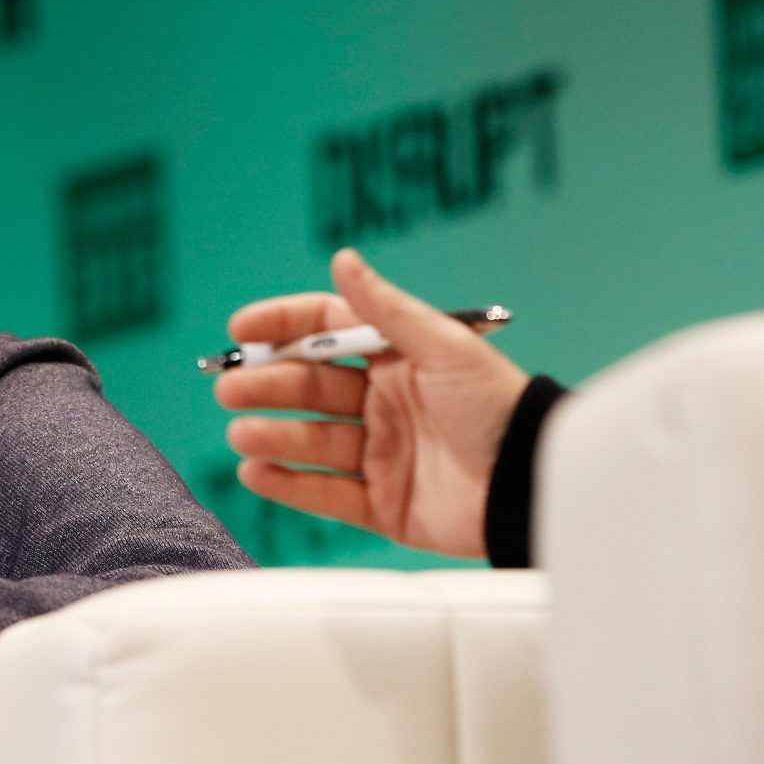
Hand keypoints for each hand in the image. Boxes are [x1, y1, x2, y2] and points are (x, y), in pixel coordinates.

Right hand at [216, 248, 530, 559]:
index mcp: (399, 359)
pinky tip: (256, 471)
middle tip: (231, 387)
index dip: (283, 326)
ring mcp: (382, 454)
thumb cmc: (500, 408)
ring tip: (242, 432)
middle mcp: (384, 403)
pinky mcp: (383, 504)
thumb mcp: (445, 347)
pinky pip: (327, 494)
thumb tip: (343, 259)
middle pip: (310, 387)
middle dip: (267, 385)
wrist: (532, 483)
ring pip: (312, 441)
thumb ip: (386, 310)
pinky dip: (289, 485)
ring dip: (272, 434)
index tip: (242, 330)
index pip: (327, 331)